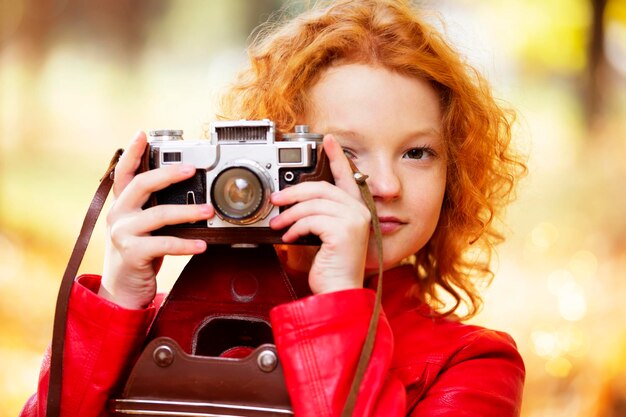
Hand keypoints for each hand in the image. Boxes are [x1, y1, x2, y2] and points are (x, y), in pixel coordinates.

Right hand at [98, 132, 213, 308]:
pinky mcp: (132, 253)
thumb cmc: (139, 253)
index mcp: (121, 204)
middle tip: (192, 169)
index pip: (123, 172)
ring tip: (208, 211)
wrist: (122, 290)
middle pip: (142, 185)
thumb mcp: (141, 226)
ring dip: (187, 212)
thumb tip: (187, 191)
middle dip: (168, 174)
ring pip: (158, 215)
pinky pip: (164, 244)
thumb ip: (153, 208)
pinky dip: (186, 244)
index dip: (131, 152)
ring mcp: (122, 234)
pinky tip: (202, 244)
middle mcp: (118, 215)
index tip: (142, 134)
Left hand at [269, 135, 370, 293]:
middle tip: (276, 199)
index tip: (327, 141)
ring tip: (278, 224)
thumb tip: (292, 204)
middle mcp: (359, 212)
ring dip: (289, 214)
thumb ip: (316, 217)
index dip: (337, 157)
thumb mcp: (324, 236)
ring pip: (312, 204)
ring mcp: (353, 220)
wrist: (339, 292)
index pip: (347, 177)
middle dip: (293, 192)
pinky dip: (295, 228)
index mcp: (356, 210)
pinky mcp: (344, 230)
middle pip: (321, 188)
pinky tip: (289, 237)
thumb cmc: (332, 268)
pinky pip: (311, 219)